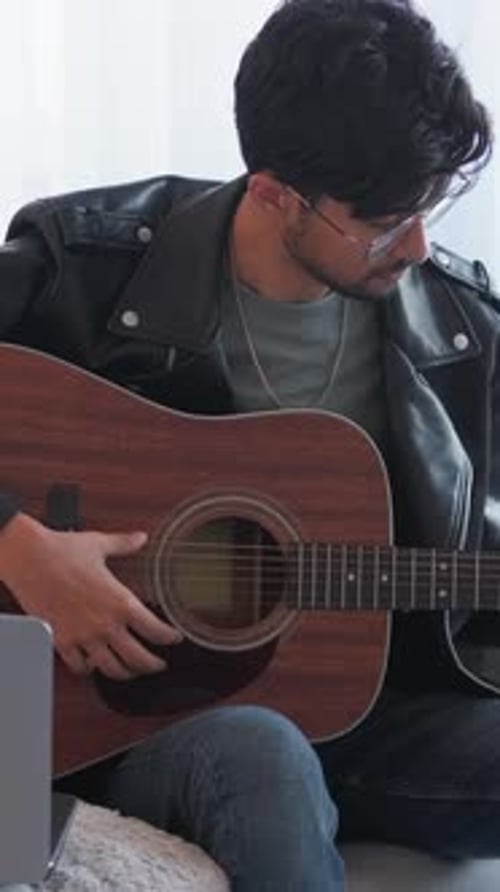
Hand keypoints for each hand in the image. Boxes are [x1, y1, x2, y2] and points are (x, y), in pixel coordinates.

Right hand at [0, 513, 182, 679]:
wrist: (29, 558)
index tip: (174, 639)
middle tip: (158, 665)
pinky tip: (93, 665)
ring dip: (124, 674)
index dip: (170, 638)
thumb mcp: (99, 545)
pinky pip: (79, 667)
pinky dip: (89, 670)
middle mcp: (105, 624)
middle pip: (138, 658)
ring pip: (111, 669)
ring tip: (130, 672)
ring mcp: (83, 636)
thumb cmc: (62, 551)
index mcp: (121, 601)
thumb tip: (139, 538)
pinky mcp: (62, 641)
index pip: (155, 630)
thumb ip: (124, 544)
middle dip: (153, 665)